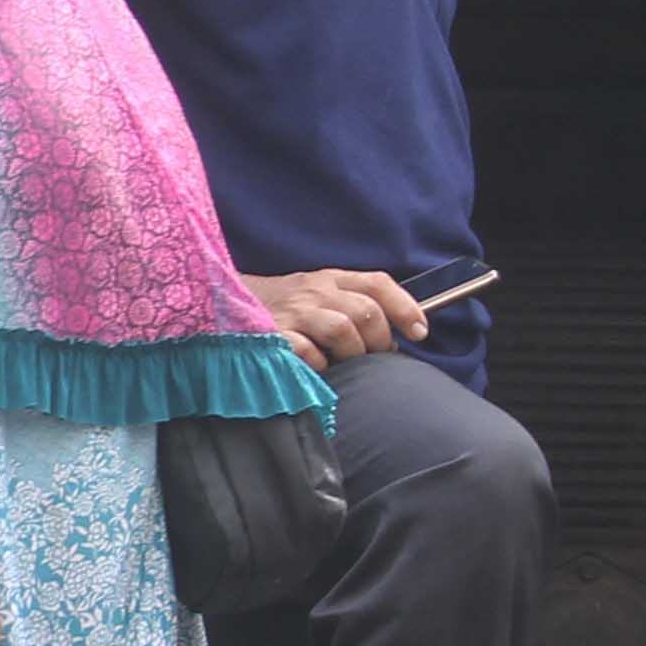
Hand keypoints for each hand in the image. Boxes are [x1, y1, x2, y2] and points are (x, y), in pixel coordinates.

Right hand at [245, 269, 425, 368]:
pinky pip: (310, 352)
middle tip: (374, 356)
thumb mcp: (318, 295)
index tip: (420, 332)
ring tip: (347, 363)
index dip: (405, 307)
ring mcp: (294, 311)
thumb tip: (396, 335)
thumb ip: (353, 306)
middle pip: (366, 312)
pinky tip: (316, 366)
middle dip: (379, 341)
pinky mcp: (274, 334)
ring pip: (344, 330)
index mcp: (330, 278)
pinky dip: (320, 365)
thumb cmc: (283, 307)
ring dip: (354, 354)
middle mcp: (315, 290)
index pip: (378, 284)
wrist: (226, 303)